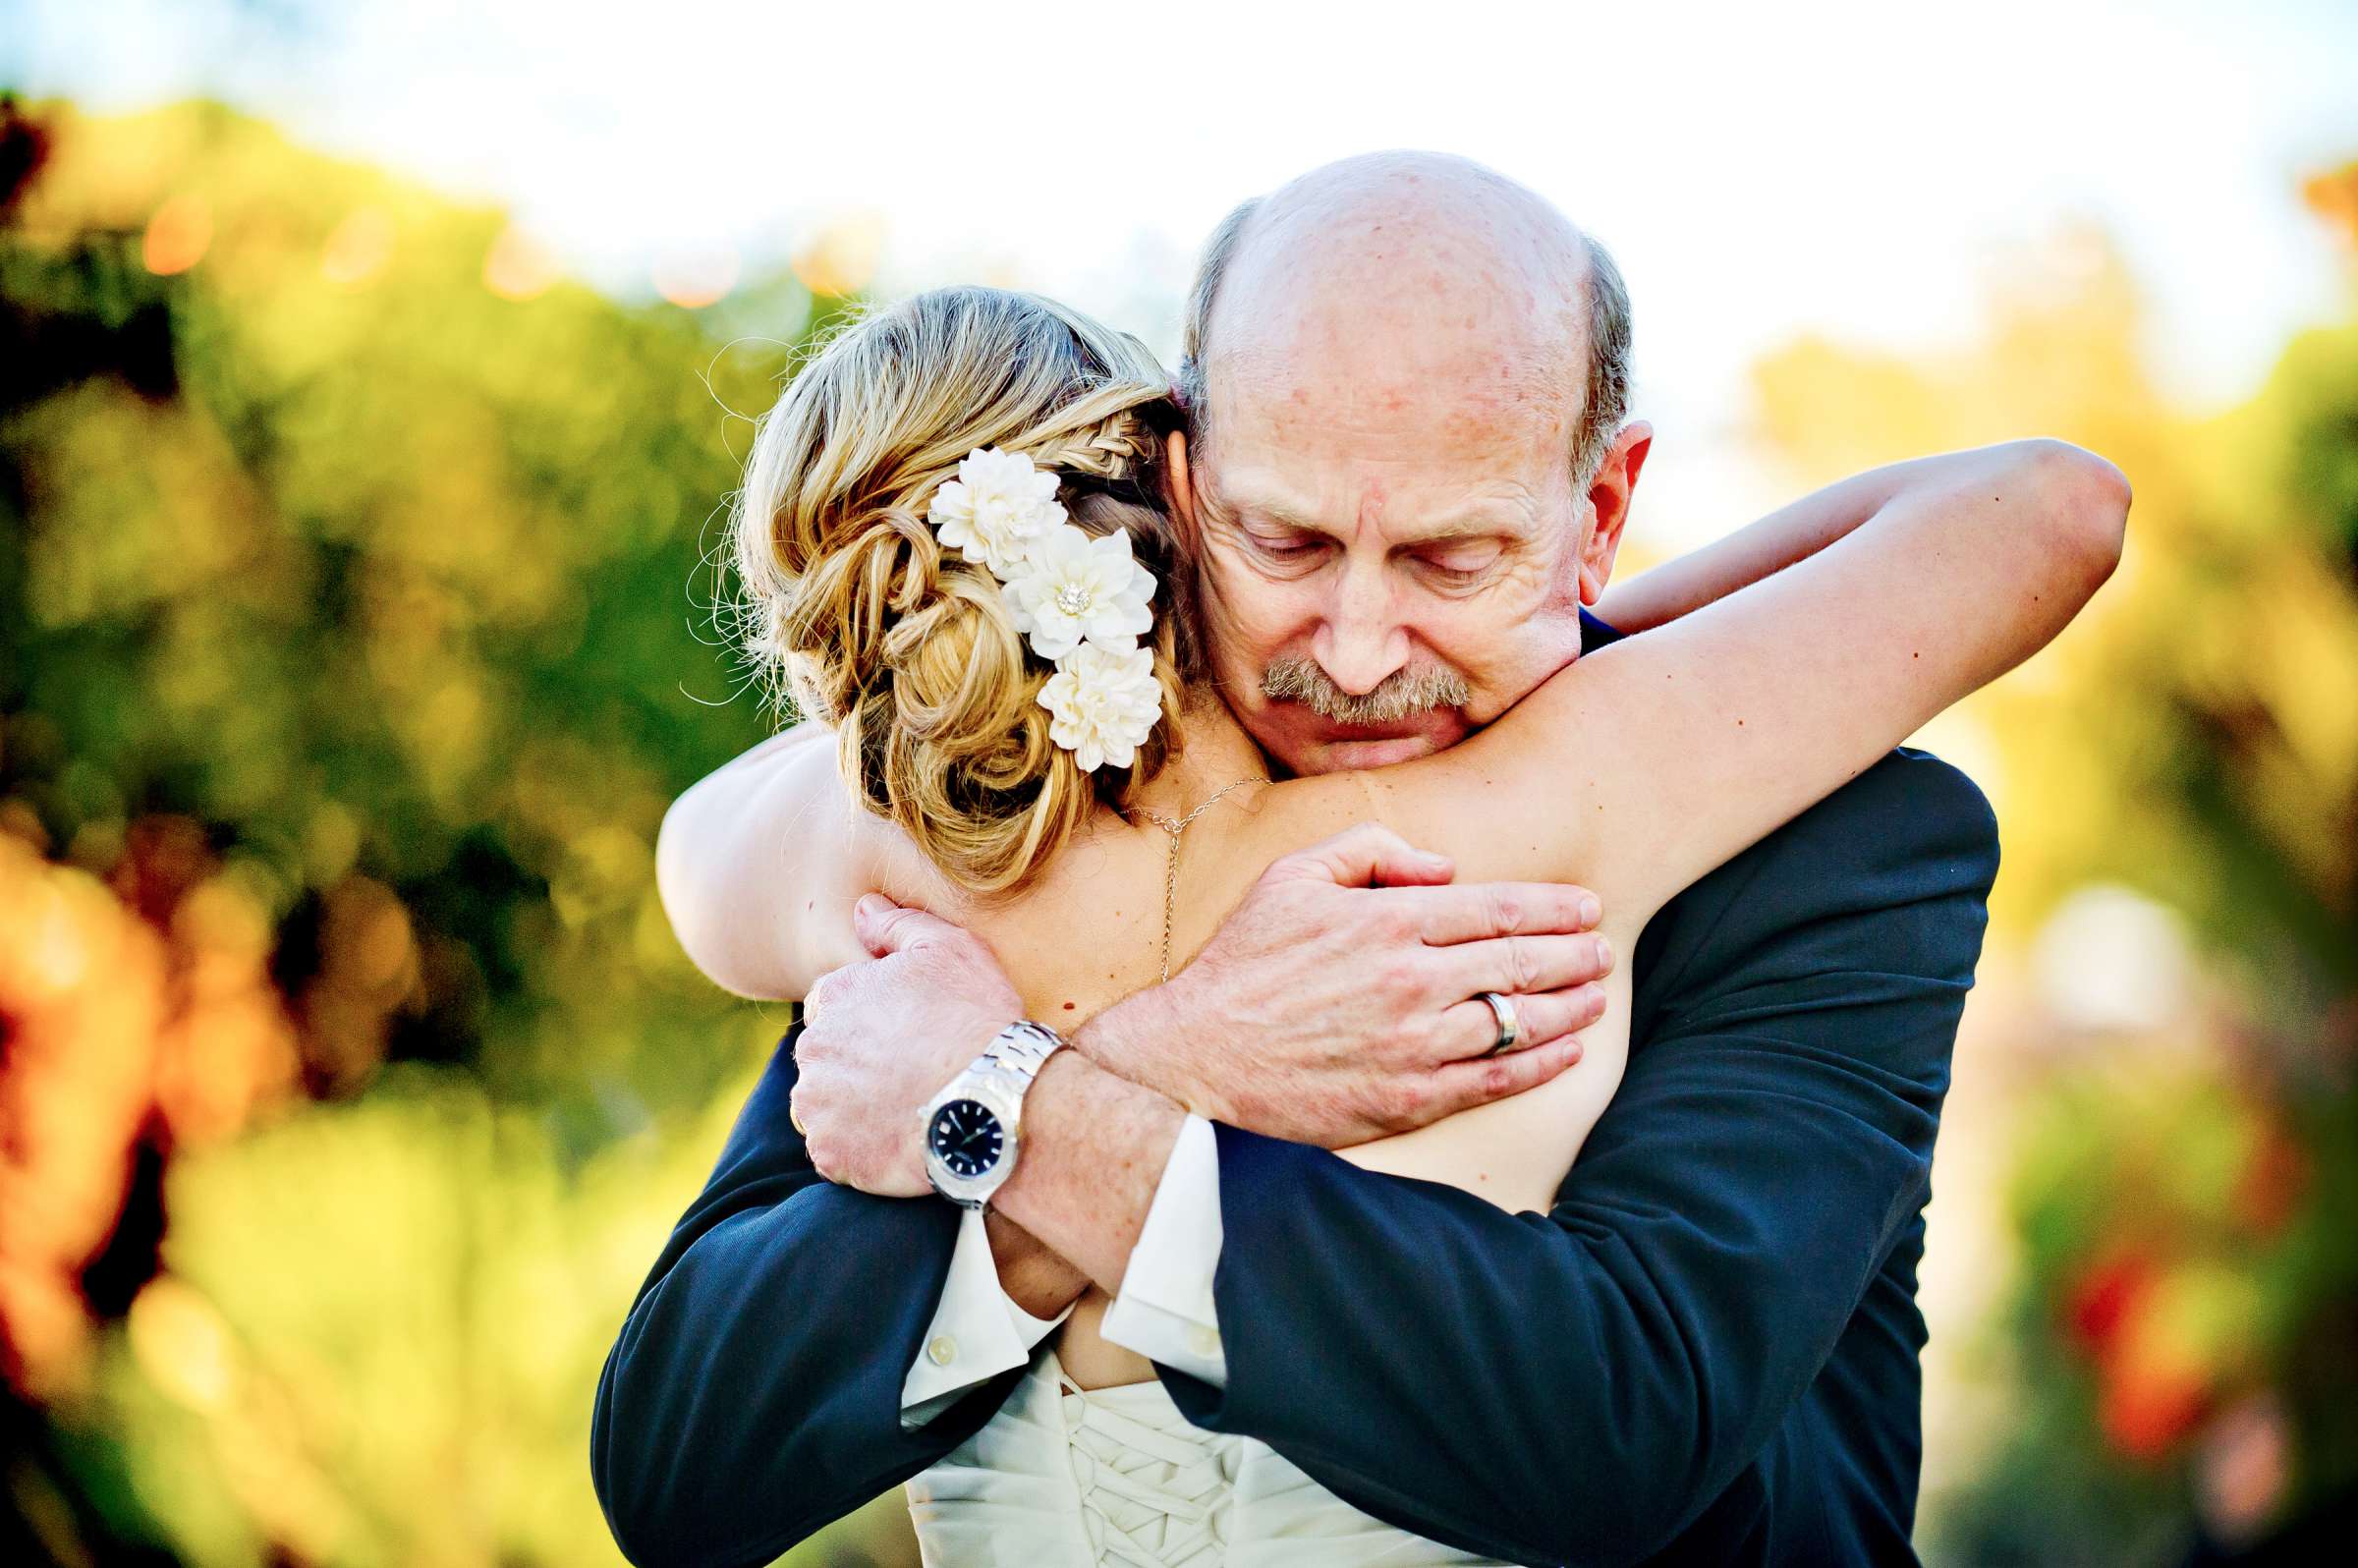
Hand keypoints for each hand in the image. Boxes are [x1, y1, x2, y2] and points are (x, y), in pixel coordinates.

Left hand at [790, 895, 1021, 1196]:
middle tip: (911, 1074)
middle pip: (826, 1056)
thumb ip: (898, 926)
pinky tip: (900, 1140)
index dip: (871, 1019)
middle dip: (857, 1063)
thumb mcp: (951, 950)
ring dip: (854, 1107)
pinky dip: (860, 1150)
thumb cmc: (976, 1019)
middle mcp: (813, 1050)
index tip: (907, 1034)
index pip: (832, 1005)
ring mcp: (818, 1106)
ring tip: (906, 1110)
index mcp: (834, 996)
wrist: (992, 1101)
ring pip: (825, 1105)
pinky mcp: (831, 1155)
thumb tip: (862, 908)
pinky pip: (836, 1153)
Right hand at [1081, 822, 1611, 1147]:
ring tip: (1597, 996)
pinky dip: (1541, 1064)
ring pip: (1519, 1022)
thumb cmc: (1243, 965)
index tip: (1587, 907)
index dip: (1554, 907)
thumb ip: (1372, 851)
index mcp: (1388, 921)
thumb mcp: (1293, 877)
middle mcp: (1412, 981)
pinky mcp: (1408, 1100)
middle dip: (1576, 955)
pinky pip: (1495, 1080)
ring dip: (1570, 1008)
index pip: (1498, 909)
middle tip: (1604, 950)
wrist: (1197, 1060)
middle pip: (1521, 963)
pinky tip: (1565, 1051)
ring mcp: (1414, 1046)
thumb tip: (1444, 869)